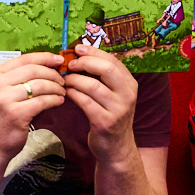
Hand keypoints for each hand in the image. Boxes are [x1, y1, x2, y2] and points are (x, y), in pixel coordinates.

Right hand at [0, 52, 67, 158]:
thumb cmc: (2, 116)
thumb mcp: (4, 92)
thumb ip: (20, 78)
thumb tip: (49, 66)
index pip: (24, 59)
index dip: (44, 57)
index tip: (58, 60)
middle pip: (33, 70)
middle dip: (52, 74)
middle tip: (62, 80)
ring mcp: (5, 99)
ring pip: (40, 85)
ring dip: (55, 87)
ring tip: (62, 92)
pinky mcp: (16, 114)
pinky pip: (42, 101)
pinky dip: (54, 100)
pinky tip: (59, 101)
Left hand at [62, 45, 140, 161]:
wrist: (115, 146)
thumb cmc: (108, 115)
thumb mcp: (112, 94)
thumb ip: (102, 76)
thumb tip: (80, 55)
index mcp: (130, 84)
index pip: (113, 60)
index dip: (93, 52)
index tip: (77, 49)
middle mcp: (128, 95)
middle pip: (106, 69)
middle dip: (84, 63)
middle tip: (69, 64)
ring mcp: (118, 109)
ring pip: (93, 85)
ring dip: (74, 80)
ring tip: (64, 79)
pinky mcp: (105, 122)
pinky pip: (85, 102)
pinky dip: (73, 94)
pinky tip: (66, 92)